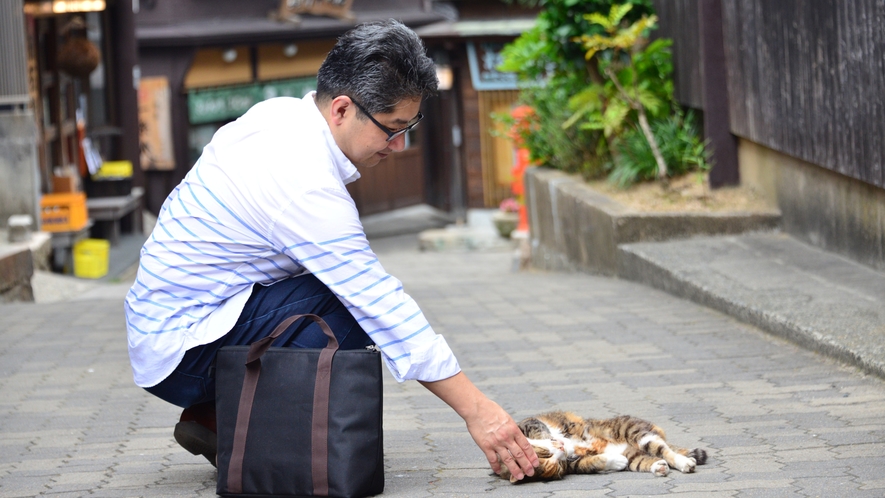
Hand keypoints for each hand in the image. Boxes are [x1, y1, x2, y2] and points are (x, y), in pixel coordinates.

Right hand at [420, 372, 538, 479]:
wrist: (476, 408)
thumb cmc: (491, 410)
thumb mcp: (507, 418)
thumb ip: (512, 429)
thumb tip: (518, 438)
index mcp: (513, 429)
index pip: (526, 446)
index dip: (532, 456)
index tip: (536, 463)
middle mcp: (506, 437)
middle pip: (519, 455)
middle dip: (526, 466)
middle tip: (530, 473)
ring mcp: (496, 443)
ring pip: (508, 460)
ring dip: (515, 469)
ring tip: (519, 476)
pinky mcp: (486, 446)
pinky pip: (492, 459)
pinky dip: (496, 467)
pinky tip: (499, 471)